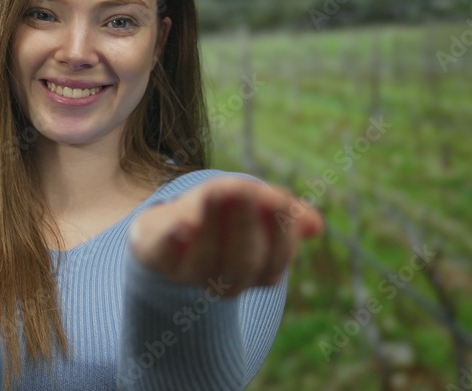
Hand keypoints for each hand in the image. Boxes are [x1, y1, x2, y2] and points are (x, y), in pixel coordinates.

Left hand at [128, 176, 322, 296]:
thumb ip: (281, 212)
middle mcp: (223, 282)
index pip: (275, 259)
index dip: (278, 230)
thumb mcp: (252, 208)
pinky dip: (173, 240)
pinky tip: (181, 223)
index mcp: (255, 271)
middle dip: (244, 225)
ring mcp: (187, 274)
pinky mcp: (155, 258)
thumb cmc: (220, 216)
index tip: (275, 197)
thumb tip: (316, 225)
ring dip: (213, 224)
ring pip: (205, 260)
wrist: (166, 230)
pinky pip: (164, 256)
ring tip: (215, 190)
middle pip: (242, 262)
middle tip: (242, 190)